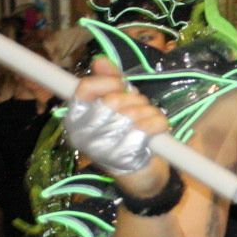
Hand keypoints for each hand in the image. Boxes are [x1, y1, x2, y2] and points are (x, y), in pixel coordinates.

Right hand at [67, 58, 171, 195]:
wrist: (140, 176)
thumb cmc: (126, 135)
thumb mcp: (116, 105)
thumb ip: (108, 81)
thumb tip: (100, 59)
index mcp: (77, 119)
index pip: (85, 89)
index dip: (108, 81)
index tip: (121, 83)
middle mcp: (84, 135)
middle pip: (112, 100)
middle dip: (134, 98)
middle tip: (141, 106)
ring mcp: (103, 148)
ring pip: (132, 113)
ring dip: (149, 111)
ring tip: (150, 119)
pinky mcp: (125, 158)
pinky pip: (147, 128)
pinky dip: (159, 123)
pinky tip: (159, 128)